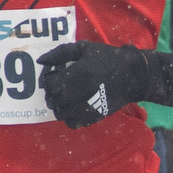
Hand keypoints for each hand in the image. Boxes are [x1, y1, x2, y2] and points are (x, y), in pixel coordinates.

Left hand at [38, 41, 172, 126]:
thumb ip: (60, 53)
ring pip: (59, 113)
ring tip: (66, 98)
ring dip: (59, 106)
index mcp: (72, 76)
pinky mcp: (92, 117)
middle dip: (53, 93)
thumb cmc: (107, 58)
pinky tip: (74, 108)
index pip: (48, 84)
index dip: (48, 79)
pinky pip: (72, 123)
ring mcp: (84, 108)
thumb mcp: (84, 48)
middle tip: (60, 86)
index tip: (55, 75)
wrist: (132, 75)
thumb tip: (40, 60)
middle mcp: (75, 94)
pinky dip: (69, 118)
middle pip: (52, 100)